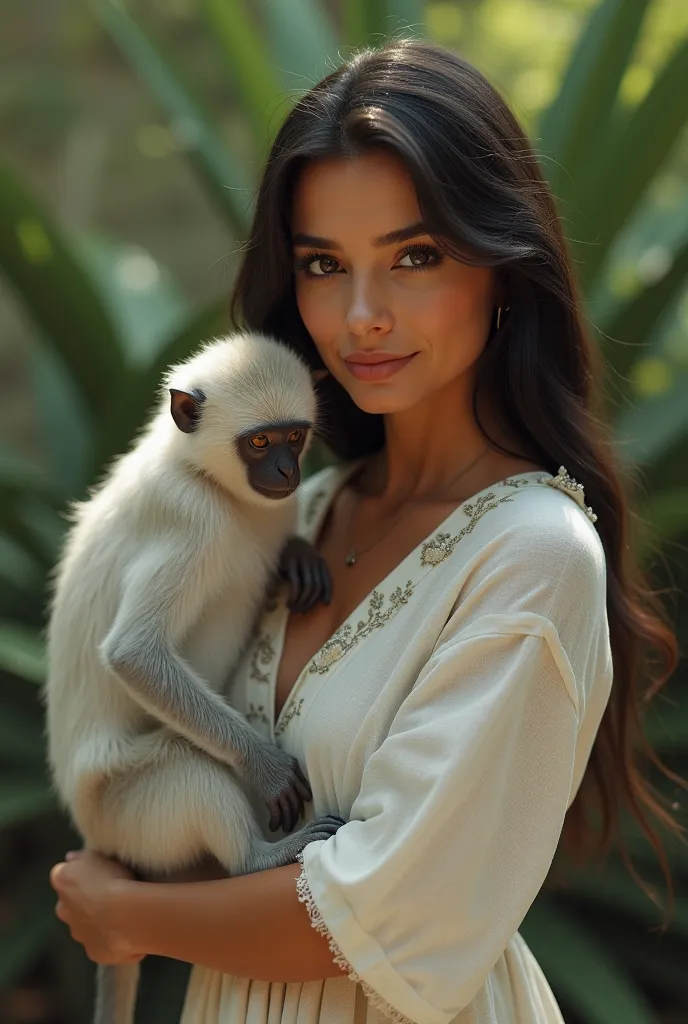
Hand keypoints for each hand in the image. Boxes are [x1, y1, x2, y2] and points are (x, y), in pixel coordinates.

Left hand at [49, 849, 144, 964]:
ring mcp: (78, 932)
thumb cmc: (114, 878)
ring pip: (85, 924)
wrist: (126, 915)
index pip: (63, 874)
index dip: (80, 873)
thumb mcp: (99, 855)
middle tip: (109, 893)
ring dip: (98, 919)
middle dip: (85, 900)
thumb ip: (81, 857)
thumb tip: (70, 858)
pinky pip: (102, 942)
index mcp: (62, 881)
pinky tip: (128, 930)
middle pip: (72, 902)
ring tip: (123, 912)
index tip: (96, 872)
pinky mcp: (93, 951)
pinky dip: (111, 937)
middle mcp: (63, 909)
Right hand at [249, 742, 312, 832]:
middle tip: (292, 823)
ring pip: (290, 811)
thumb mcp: (278, 756)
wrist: (247, 751)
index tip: (300, 808)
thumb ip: (285, 767)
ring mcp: (282, 788)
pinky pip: (277, 814)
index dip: (303, 801)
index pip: (305, 789)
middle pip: (298, 802)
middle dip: (296, 815)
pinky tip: (272, 827)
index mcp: (294, 767)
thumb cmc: (258, 751)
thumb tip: (283, 776)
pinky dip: (276, 823)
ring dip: (288, 823)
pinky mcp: (270, 796)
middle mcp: (291, 779)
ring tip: (285, 829)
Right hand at [277, 536, 331, 612]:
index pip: (327, 579)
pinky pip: (296, 583)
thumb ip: (312, 577)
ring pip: (308, 586)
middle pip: (317, 586)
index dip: (328, 592)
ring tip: (294, 609)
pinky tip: (289, 603)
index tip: (326, 603)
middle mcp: (314, 560)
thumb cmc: (293, 557)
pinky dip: (294, 595)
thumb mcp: (305, 566)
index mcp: (320, 561)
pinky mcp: (290, 562)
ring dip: (302, 601)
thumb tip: (317, 599)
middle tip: (302, 611)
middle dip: (310, 601)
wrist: (279, 540)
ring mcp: (302, 560)